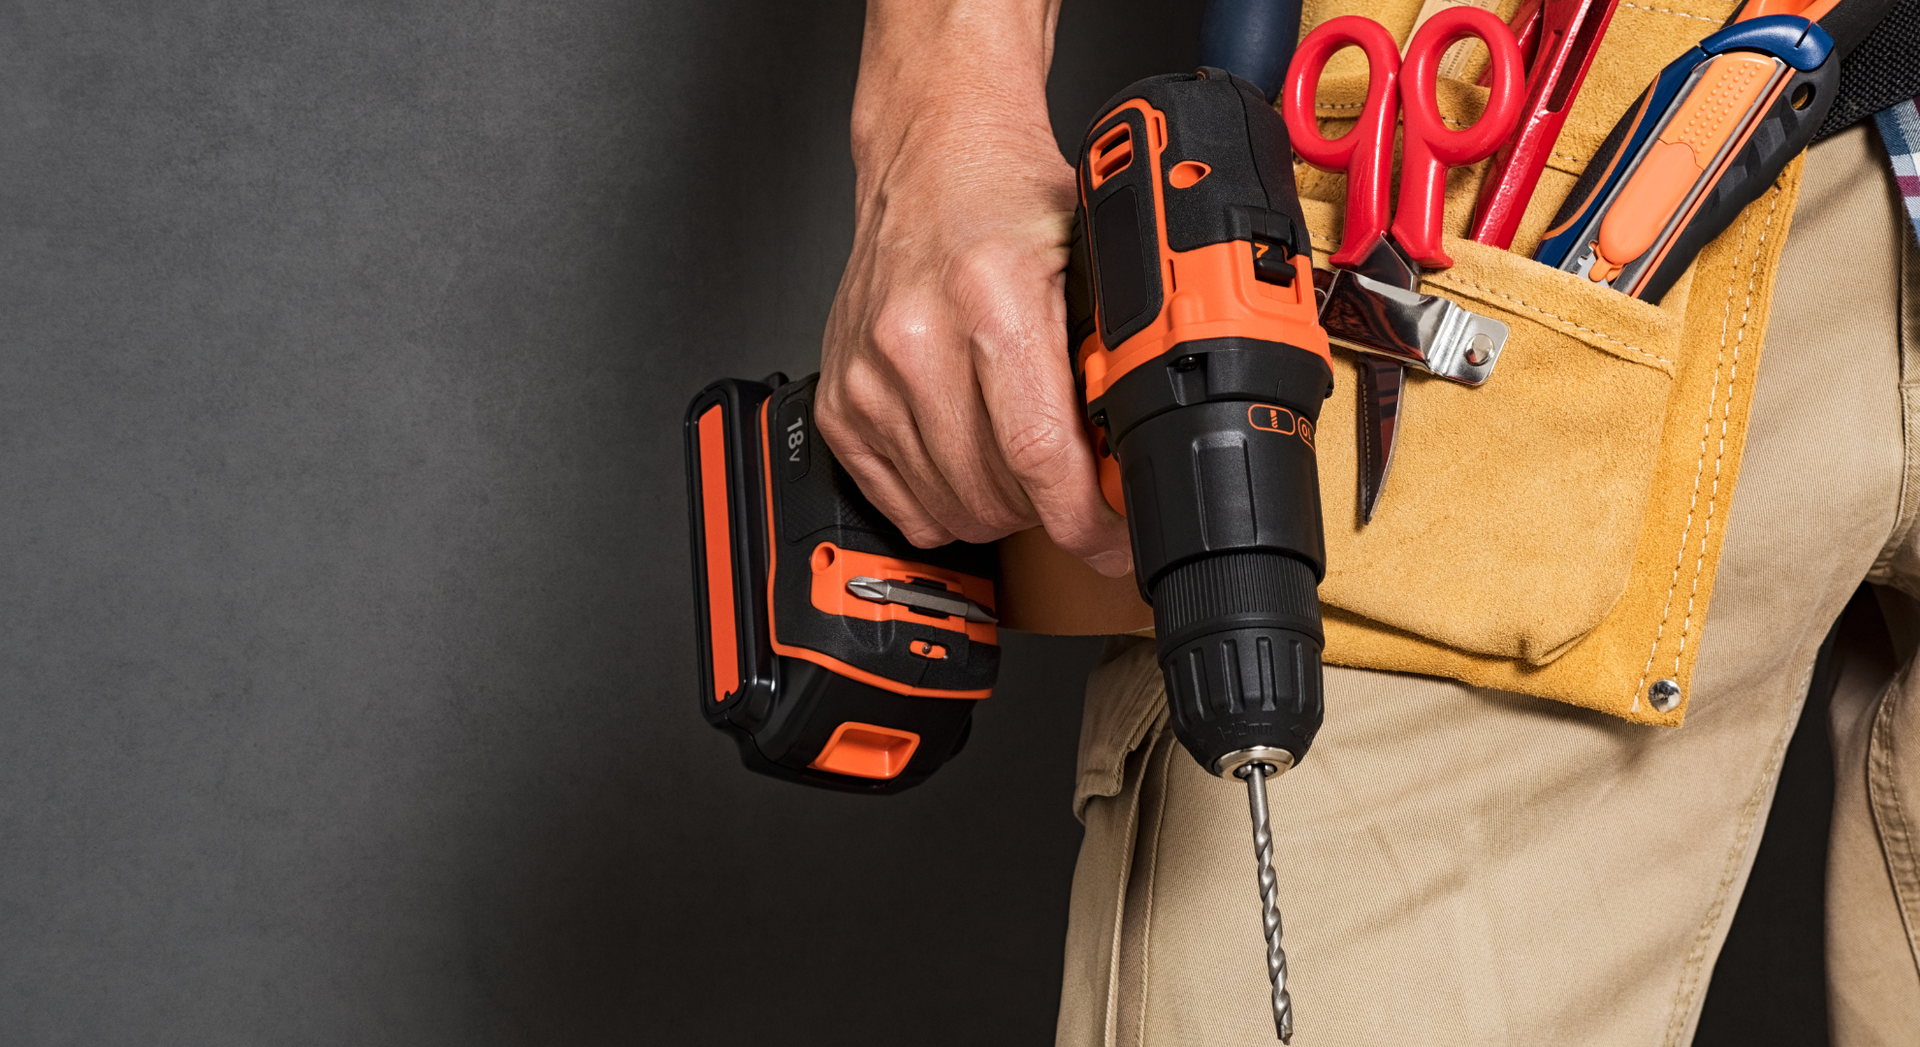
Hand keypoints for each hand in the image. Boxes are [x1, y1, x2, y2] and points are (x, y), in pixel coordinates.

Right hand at [815, 0, 1132, 576]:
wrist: (928, 161)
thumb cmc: (1005, 202)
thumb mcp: (1092, 258)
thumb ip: (1114, 353)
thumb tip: (1140, 451)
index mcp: (988, 300)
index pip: (1038, 454)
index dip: (1086, 520)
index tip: (1115, 540)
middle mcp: (914, 341)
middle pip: (996, 495)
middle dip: (1051, 509)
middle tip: (1076, 480)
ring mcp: (867, 377)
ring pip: (950, 510)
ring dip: (1000, 507)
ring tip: (1024, 459)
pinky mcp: (839, 403)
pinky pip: (901, 504)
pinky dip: (945, 501)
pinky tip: (972, 458)